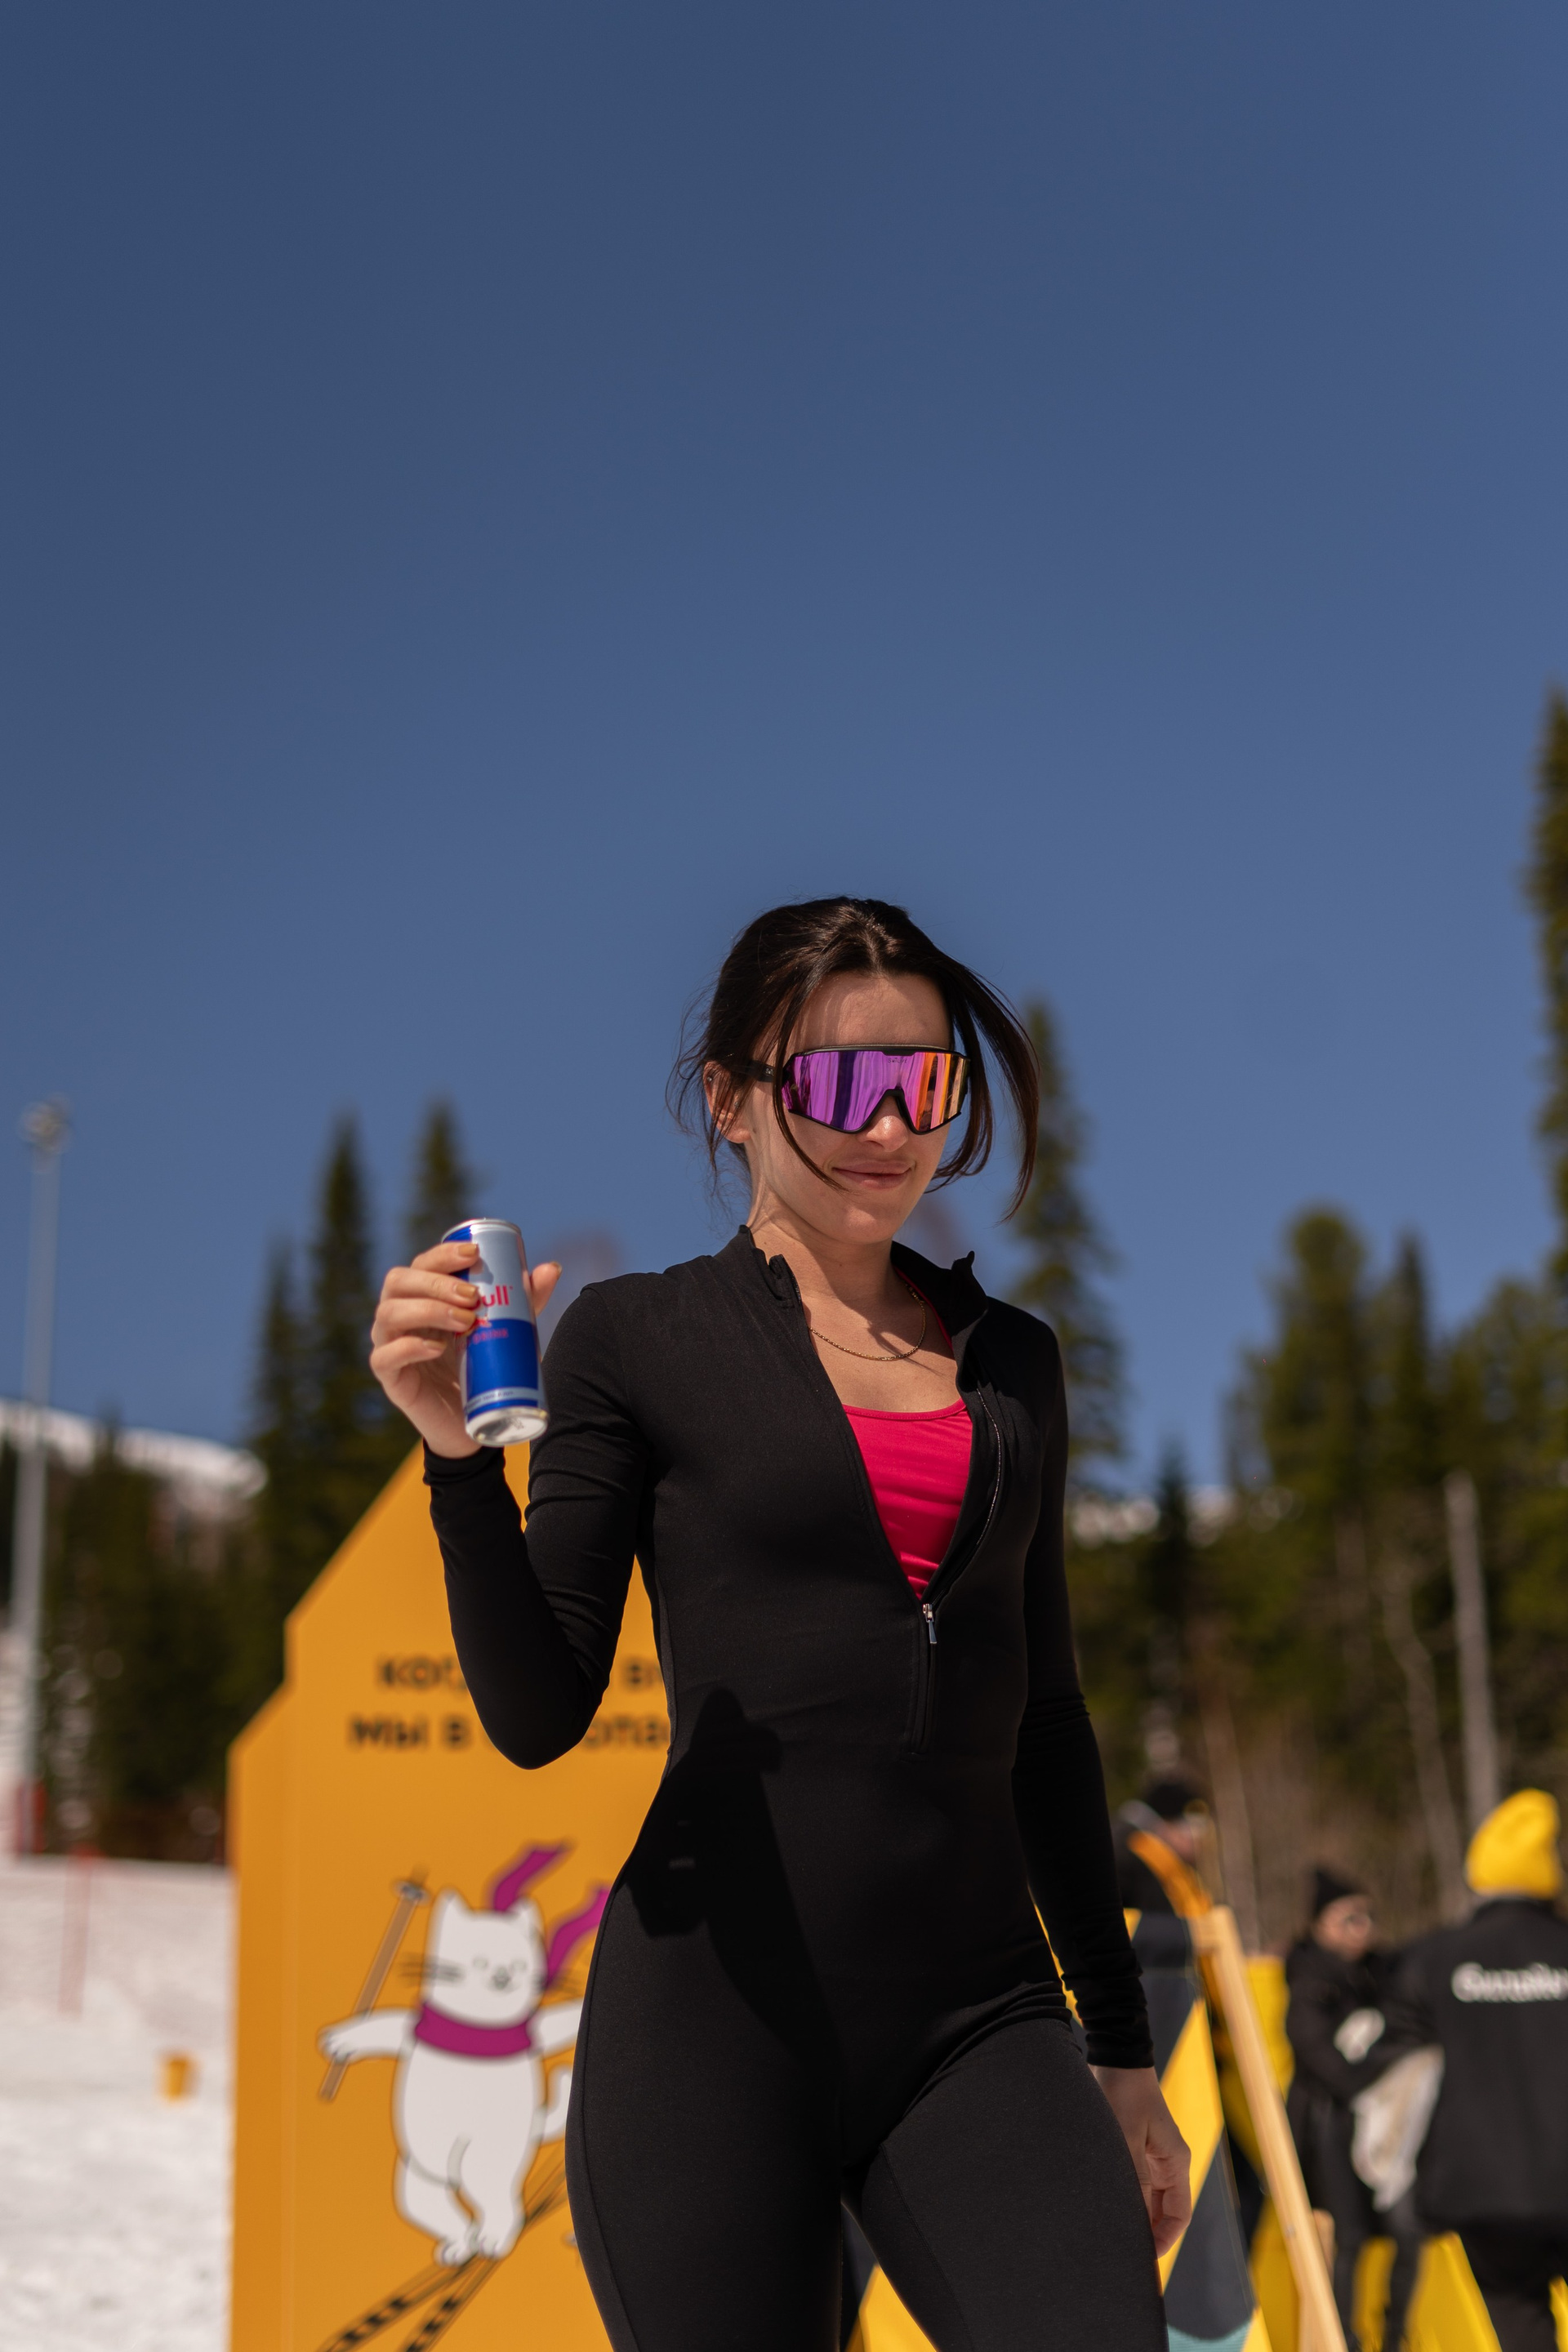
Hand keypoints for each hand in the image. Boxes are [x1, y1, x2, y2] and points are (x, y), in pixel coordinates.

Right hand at [369, 1242, 561, 1458]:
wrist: (478, 1419)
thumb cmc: (486, 1365)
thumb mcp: (507, 1329)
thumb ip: (524, 1300)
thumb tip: (550, 1268)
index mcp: (423, 1296)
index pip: (422, 1264)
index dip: (442, 1254)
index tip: (474, 1254)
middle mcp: (400, 1315)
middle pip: (398, 1281)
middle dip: (436, 1282)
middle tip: (473, 1297)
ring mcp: (389, 1344)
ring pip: (389, 1314)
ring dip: (427, 1310)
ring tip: (465, 1321)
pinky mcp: (390, 1378)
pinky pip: (384, 1357)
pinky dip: (409, 1347)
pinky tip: (436, 1347)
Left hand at [1089, 2065, 1190, 2257]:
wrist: (1116, 2058)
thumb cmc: (1123, 2095)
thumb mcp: (1127, 2139)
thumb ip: (1134, 2179)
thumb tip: (1134, 2221)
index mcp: (1176, 2161)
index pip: (1179, 2214)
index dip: (1165, 2239)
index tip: (1145, 2258)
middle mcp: (1168, 2162)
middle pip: (1164, 2211)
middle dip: (1149, 2233)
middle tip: (1125, 2253)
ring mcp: (1153, 2156)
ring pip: (1149, 2199)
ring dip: (1136, 2216)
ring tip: (1115, 2236)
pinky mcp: (1137, 2149)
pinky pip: (1137, 2183)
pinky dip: (1128, 2198)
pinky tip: (1109, 2208)